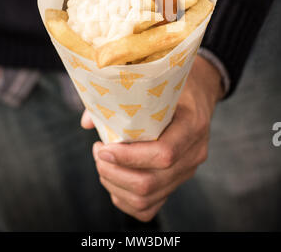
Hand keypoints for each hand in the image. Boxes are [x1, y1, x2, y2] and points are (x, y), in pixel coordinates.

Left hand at [81, 55, 223, 221]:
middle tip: (98, 153)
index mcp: (192, 125)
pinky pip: (150, 207)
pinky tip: (113, 179)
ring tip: (102, 163)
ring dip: (115, 185)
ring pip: (147, 199)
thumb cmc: (174, 84)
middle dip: (114, 172)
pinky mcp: (177, 182)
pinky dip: (124, 199)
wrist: (200, 93)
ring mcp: (187, 171)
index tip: (103, 147)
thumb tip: (87, 122)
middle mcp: (194, 153)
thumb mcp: (157, 80)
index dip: (128, 157)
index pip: (163, 154)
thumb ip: (121, 97)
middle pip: (150, 183)